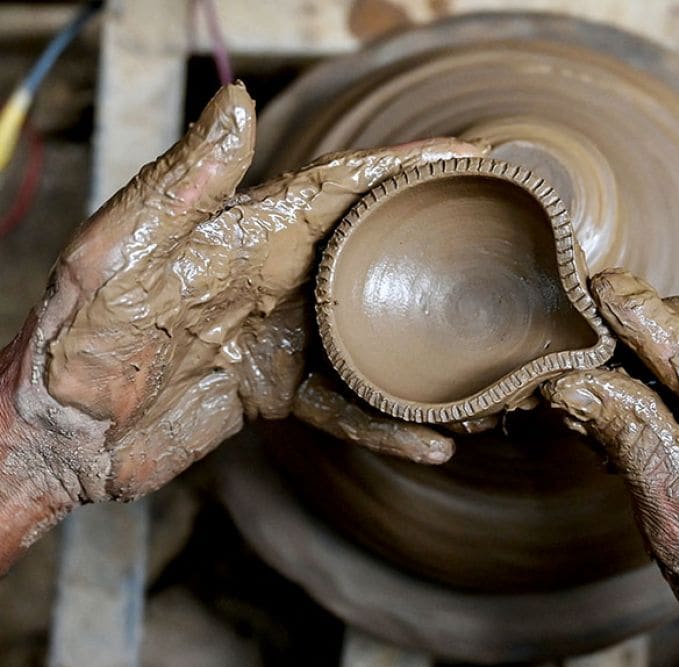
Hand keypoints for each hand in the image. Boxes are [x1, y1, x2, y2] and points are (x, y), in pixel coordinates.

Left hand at [0, 83, 480, 517]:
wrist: (56, 432)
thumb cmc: (76, 334)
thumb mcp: (121, 247)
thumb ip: (186, 180)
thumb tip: (239, 100)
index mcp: (247, 233)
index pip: (343, 186)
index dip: (408, 165)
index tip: (472, 155)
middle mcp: (278, 278)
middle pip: (376, 249)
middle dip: (440, 235)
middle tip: (507, 232)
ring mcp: (284, 337)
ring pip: (376, 331)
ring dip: (431, 340)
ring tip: (491, 349)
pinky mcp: (278, 393)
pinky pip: (348, 406)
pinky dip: (388, 425)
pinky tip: (434, 440)